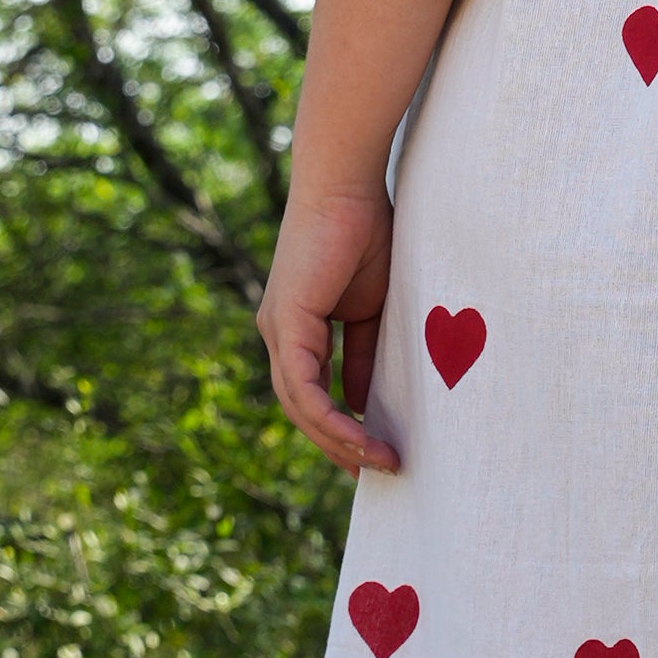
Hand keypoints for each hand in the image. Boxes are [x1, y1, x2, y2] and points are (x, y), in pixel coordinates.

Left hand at [258, 177, 400, 474]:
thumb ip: (366, 355)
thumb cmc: (366, 233)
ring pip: (299, 406)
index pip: (312, 394)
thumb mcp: (372, 310)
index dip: (340, 428)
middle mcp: (278, 333)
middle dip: (339, 446)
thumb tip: (365, 401)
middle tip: (380, 472)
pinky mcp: (285, 323)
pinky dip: (332, 418)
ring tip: (381, 463)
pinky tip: (362, 438)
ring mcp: (277, 329)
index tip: (376, 455)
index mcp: (297, 328)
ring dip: (340, 441)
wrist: (348, 186)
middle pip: (301, 410)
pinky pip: (304, 387)